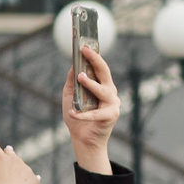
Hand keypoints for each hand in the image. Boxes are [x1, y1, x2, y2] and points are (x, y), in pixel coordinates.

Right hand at [0, 136, 38, 183]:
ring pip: (21, 163)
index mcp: (0, 158)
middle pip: (10, 153)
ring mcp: (25, 169)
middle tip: (8, 148)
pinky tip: (34, 177)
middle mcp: (14, 160)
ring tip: (17, 163)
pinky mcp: (33, 180)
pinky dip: (31, 176)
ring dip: (18, 163)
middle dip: (8, 151)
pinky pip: (33, 176)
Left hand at [64, 44, 117, 173]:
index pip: (99, 67)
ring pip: (103, 90)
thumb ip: (71, 81)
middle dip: (95, 60)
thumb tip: (72, 66)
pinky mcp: (111, 116)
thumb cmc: (78, 116)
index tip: (84, 45)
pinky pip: (96, 113)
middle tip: (85, 50)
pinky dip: (83, 114)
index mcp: (102, 85)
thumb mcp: (70, 95)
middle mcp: (110, 92)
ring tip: (80, 78)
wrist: (83, 139)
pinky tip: (72, 113)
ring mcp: (112, 104)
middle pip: (104, 73)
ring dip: (91, 84)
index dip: (93, 56)